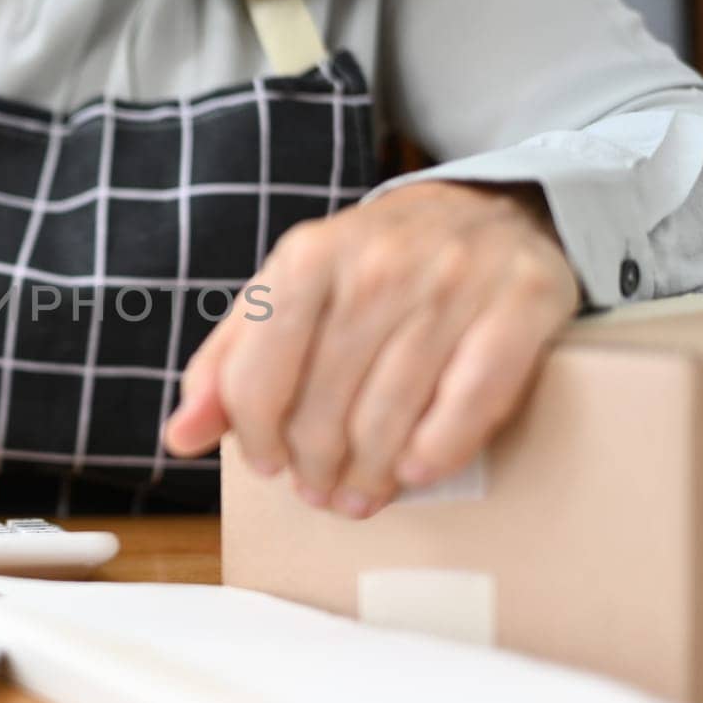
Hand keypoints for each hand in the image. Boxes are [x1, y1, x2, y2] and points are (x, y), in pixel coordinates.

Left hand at [163, 181, 578, 518]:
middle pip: (323, 409)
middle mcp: (376, 264)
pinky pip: (471, 402)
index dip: (255, 438)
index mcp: (307, 257)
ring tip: (362, 495)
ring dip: (370, 476)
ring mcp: (452, 282)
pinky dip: (439, 450)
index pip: (256, 379)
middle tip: (322, 491)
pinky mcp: (522, 303)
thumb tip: (180, 436)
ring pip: (389, 416)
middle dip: (315, 467)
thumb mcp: (289, 295)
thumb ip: (231, 363)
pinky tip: (418, 470)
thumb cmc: (373, 268)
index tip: (267, 462)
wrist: (487, 208)